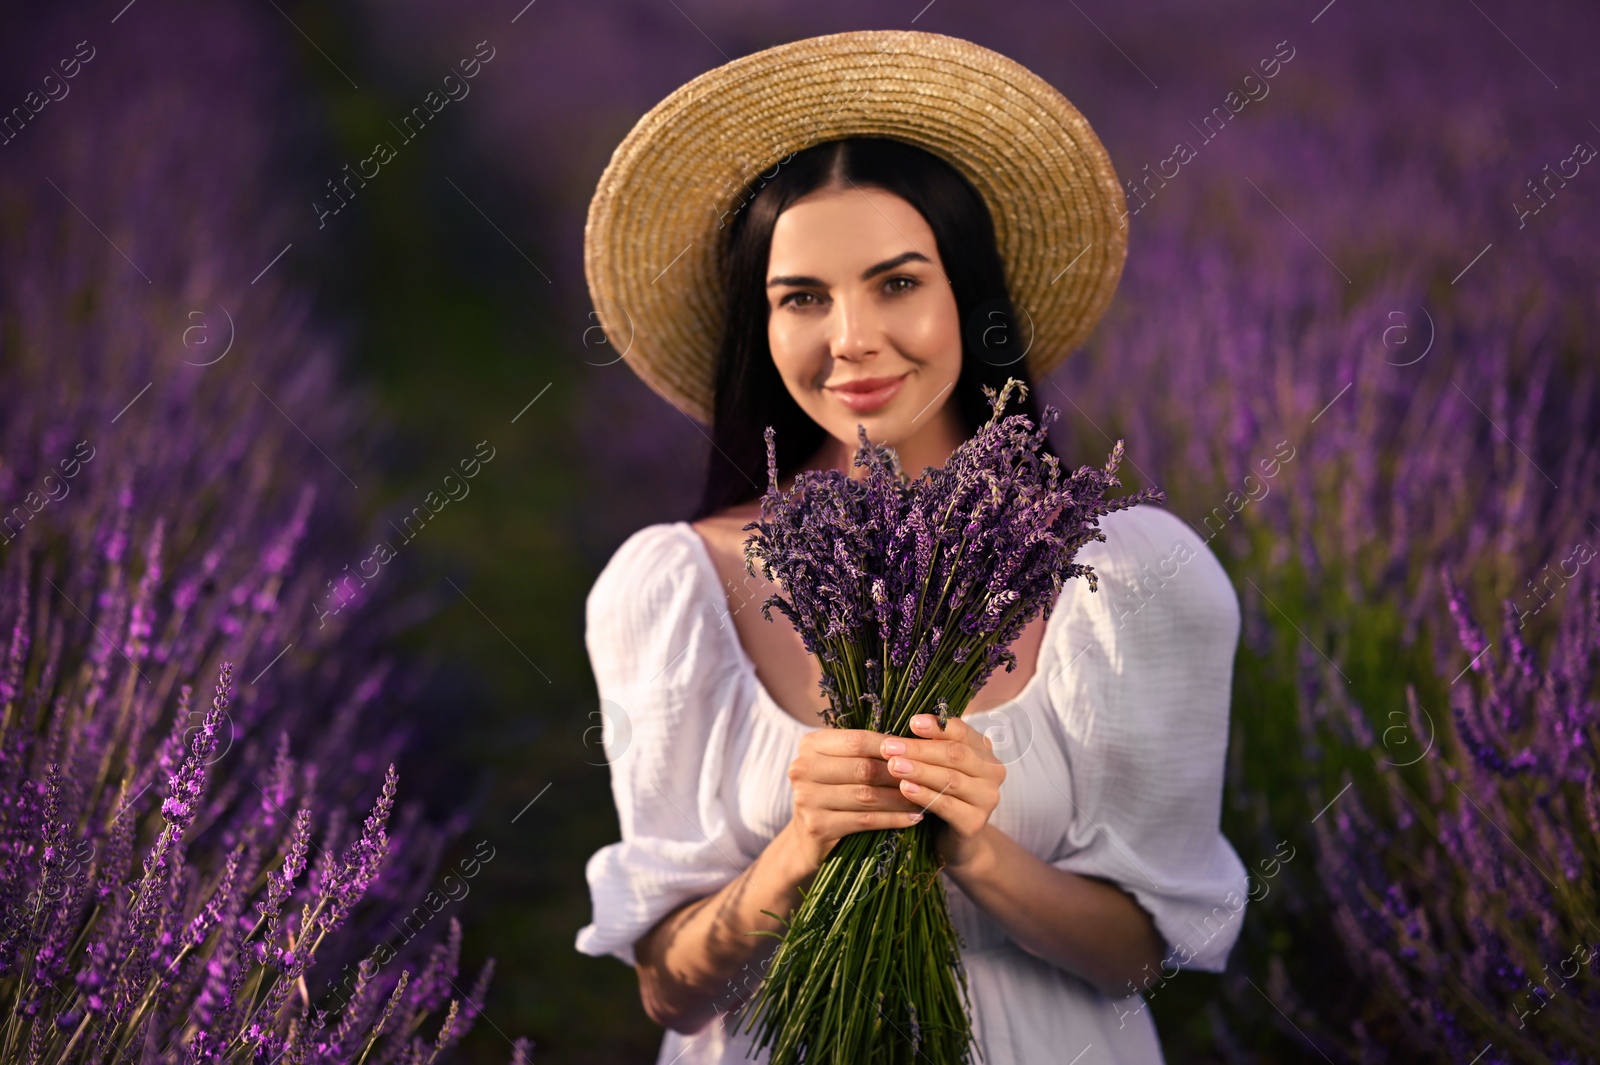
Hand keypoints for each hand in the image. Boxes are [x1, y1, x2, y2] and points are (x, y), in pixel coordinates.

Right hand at [787, 728, 928, 868]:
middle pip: (863, 768)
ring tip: (926, 798)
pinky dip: (893, 818)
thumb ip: (864, 750)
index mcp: (810, 744)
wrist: (807, 838)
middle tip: (927, 777)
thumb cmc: (834, 791)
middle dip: (899, 774)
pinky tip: (914, 818)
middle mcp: (802, 768)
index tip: (918, 751)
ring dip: (901, 798)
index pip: (857, 739)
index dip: (890, 746)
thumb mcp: (840, 763)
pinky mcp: (817, 826)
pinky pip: (865, 820)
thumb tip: (914, 740)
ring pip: (866, 795)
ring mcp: (807, 798)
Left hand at [880, 714, 1005, 869]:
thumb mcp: (940, 766)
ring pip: (950, 779)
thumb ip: (931, 746)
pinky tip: (904, 788)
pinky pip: (947, 805)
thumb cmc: (943, 793)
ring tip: (893, 765)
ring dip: (919, 770)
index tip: (911, 722)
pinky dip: (924, 795)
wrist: (957, 840)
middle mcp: (993, 772)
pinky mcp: (975, 823)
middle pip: (955, 755)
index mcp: (984, 751)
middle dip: (919, 749)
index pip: (962, 732)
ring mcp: (987, 799)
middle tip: (888, 746)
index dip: (937, 726)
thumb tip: (902, 724)